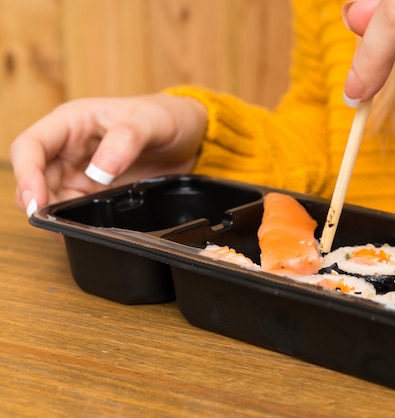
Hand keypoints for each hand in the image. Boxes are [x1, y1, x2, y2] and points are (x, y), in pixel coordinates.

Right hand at [11, 94, 205, 215]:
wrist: (192, 137)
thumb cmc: (168, 116)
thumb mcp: (151, 121)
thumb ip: (126, 140)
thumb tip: (100, 170)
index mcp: (74, 122)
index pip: (31, 146)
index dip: (26, 173)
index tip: (35, 200)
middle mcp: (71, 148)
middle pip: (35, 177)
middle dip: (36, 202)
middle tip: (52, 225)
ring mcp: (83, 172)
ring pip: (51, 198)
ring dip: (54, 216)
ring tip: (67, 232)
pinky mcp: (98, 192)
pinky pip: (76, 210)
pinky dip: (74, 222)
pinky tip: (83, 232)